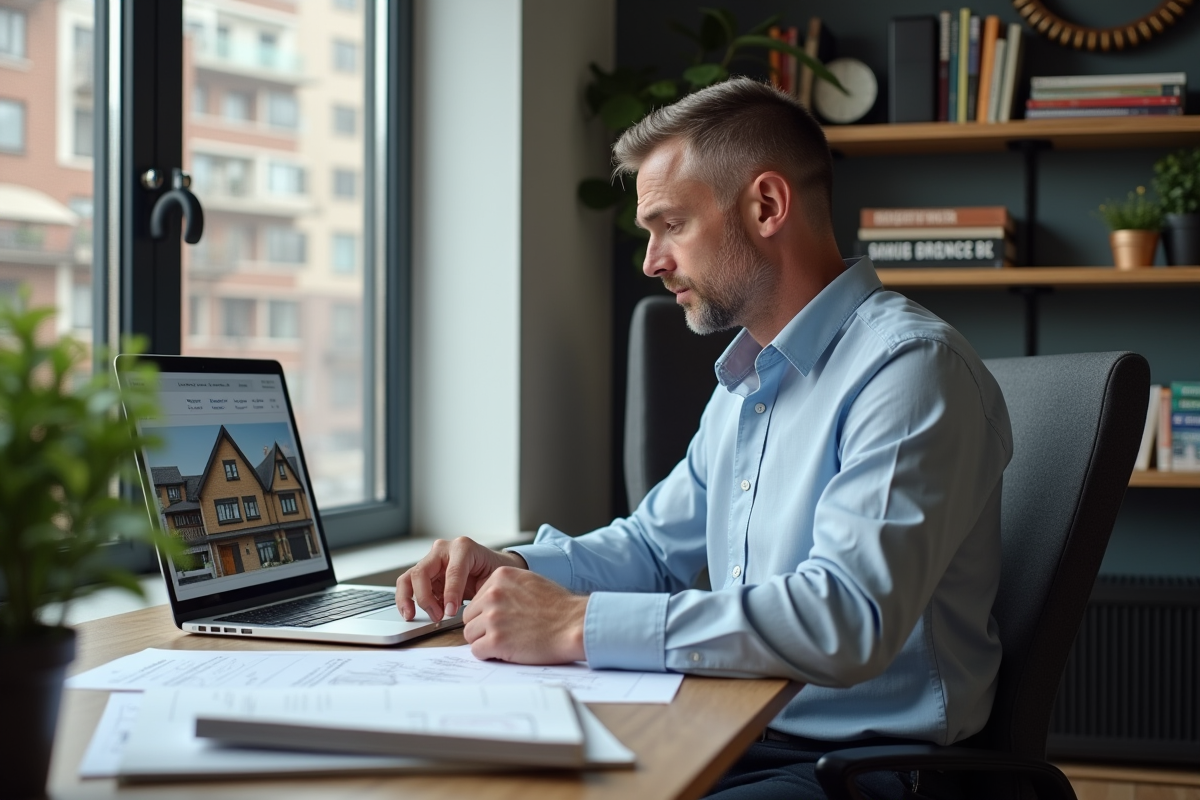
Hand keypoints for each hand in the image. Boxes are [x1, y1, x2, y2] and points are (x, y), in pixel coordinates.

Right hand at [395, 537, 526, 621]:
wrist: (493, 566)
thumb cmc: (494, 570)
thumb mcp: (492, 579)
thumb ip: (479, 591)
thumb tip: (461, 611)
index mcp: (463, 547)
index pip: (452, 571)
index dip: (451, 593)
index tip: (451, 611)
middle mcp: (443, 550)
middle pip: (422, 572)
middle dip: (426, 597)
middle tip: (437, 616)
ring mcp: (431, 560)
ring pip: (408, 577)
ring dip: (407, 599)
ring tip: (411, 616)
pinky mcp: (425, 573)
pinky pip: (409, 586)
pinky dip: (408, 600)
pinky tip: (413, 614)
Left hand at [462, 567, 587, 664]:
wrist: (575, 625)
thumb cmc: (559, 607)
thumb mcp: (530, 582)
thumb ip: (507, 588)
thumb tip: (488, 600)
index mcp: (500, 577)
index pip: (476, 599)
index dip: (487, 613)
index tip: (503, 619)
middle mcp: (493, 594)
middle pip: (470, 617)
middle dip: (483, 628)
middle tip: (504, 633)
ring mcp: (493, 617)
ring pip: (470, 635)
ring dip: (485, 641)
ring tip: (507, 642)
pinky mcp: (496, 640)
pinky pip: (477, 651)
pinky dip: (489, 654)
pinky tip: (507, 651)